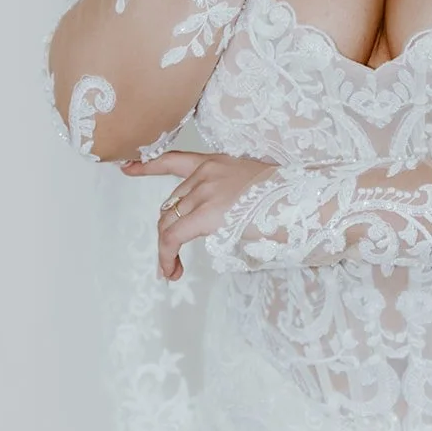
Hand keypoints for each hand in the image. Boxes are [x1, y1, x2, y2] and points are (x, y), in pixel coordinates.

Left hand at [120, 150, 275, 279]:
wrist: (304, 200)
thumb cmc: (288, 199)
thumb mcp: (254, 185)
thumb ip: (230, 194)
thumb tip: (219, 218)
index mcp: (217, 162)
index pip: (174, 160)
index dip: (147, 165)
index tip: (127, 167)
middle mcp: (206, 173)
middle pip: (170, 204)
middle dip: (167, 231)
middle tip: (170, 256)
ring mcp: (205, 192)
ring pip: (167, 223)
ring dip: (165, 249)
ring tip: (171, 270)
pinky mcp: (206, 214)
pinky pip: (173, 238)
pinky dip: (166, 257)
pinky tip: (172, 270)